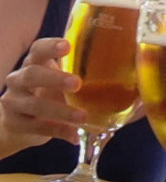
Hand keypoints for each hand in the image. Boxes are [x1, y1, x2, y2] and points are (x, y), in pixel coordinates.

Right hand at [0, 38, 84, 155]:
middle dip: (55, 78)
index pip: (39, 49)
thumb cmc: (50, 93)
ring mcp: (14, 102)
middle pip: (32, 74)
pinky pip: (37, 127)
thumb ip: (88, 76)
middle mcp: (20, 79)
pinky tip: (75, 135)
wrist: (19, 122)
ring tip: (83, 117)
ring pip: (33, 104)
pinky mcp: (16, 124)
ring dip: (60, 111)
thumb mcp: (62, 80)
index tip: (67, 46)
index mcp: (35, 63)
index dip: (50, 46)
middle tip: (77, 83)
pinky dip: (58, 130)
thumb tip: (135, 79)